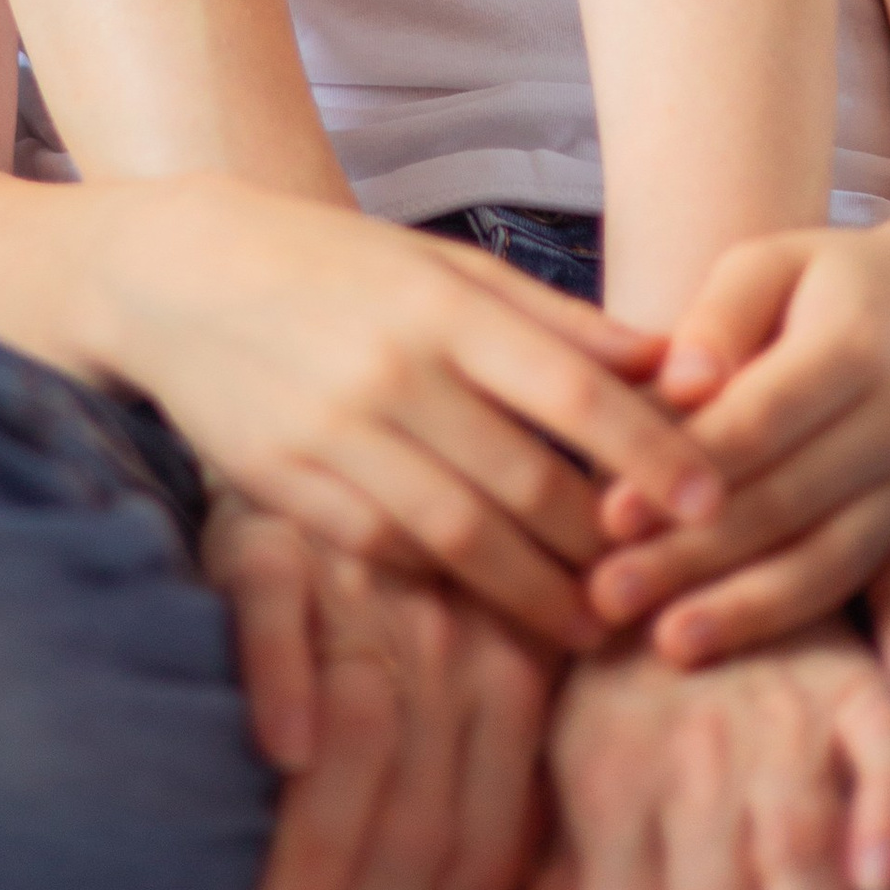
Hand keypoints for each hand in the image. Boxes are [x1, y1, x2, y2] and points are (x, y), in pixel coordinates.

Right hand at [98, 178, 720, 648]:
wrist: (179, 275)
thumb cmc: (336, 267)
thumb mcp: (445, 266)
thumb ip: (556, 321)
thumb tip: (672, 363)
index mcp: (445, 305)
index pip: (573, 392)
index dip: (648, 453)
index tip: (710, 502)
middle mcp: (393, 371)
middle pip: (527, 479)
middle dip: (602, 541)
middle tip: (662, 580)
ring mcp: (333, 434)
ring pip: (460, 534)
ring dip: (536, 590)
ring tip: (592, 624)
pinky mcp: (284, 487)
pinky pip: (386, 549)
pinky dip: (445, 577)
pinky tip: (487, 596)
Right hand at [205, 494, 560, 889]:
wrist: (335, 434)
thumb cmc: (410, 601)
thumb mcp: (488, 691)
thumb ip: (527, 824)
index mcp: (512, 679)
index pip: (487, 841)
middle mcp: (447, 635)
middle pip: (422, 810)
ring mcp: (363, 587)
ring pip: (361, 737)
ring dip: (323, 855)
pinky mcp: (277, 541)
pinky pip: (282, 619)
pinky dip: (284, 686)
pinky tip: (275, 757)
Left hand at [515, 623, 889, 889]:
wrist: (679, 508)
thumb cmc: (618, 656)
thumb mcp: (561, 756)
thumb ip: (556, 880)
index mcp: (608, 784)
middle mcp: (690, 759)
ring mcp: (776, 715)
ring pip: (790, 853)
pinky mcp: (852, 675)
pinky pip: (882, 740)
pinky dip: (886, 802)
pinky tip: (887, 880)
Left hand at [590, 223, 889, 682]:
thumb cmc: (837, 280)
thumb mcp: (775, 262)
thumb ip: (720, 317)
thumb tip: (680, 384)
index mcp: (853, 345)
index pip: (759, 421)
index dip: (684, 471)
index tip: (607, 515)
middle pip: (788, 503)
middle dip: (693, 558)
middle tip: (606, 596)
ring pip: (837, 558)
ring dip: (755, 611)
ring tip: (669, 646)